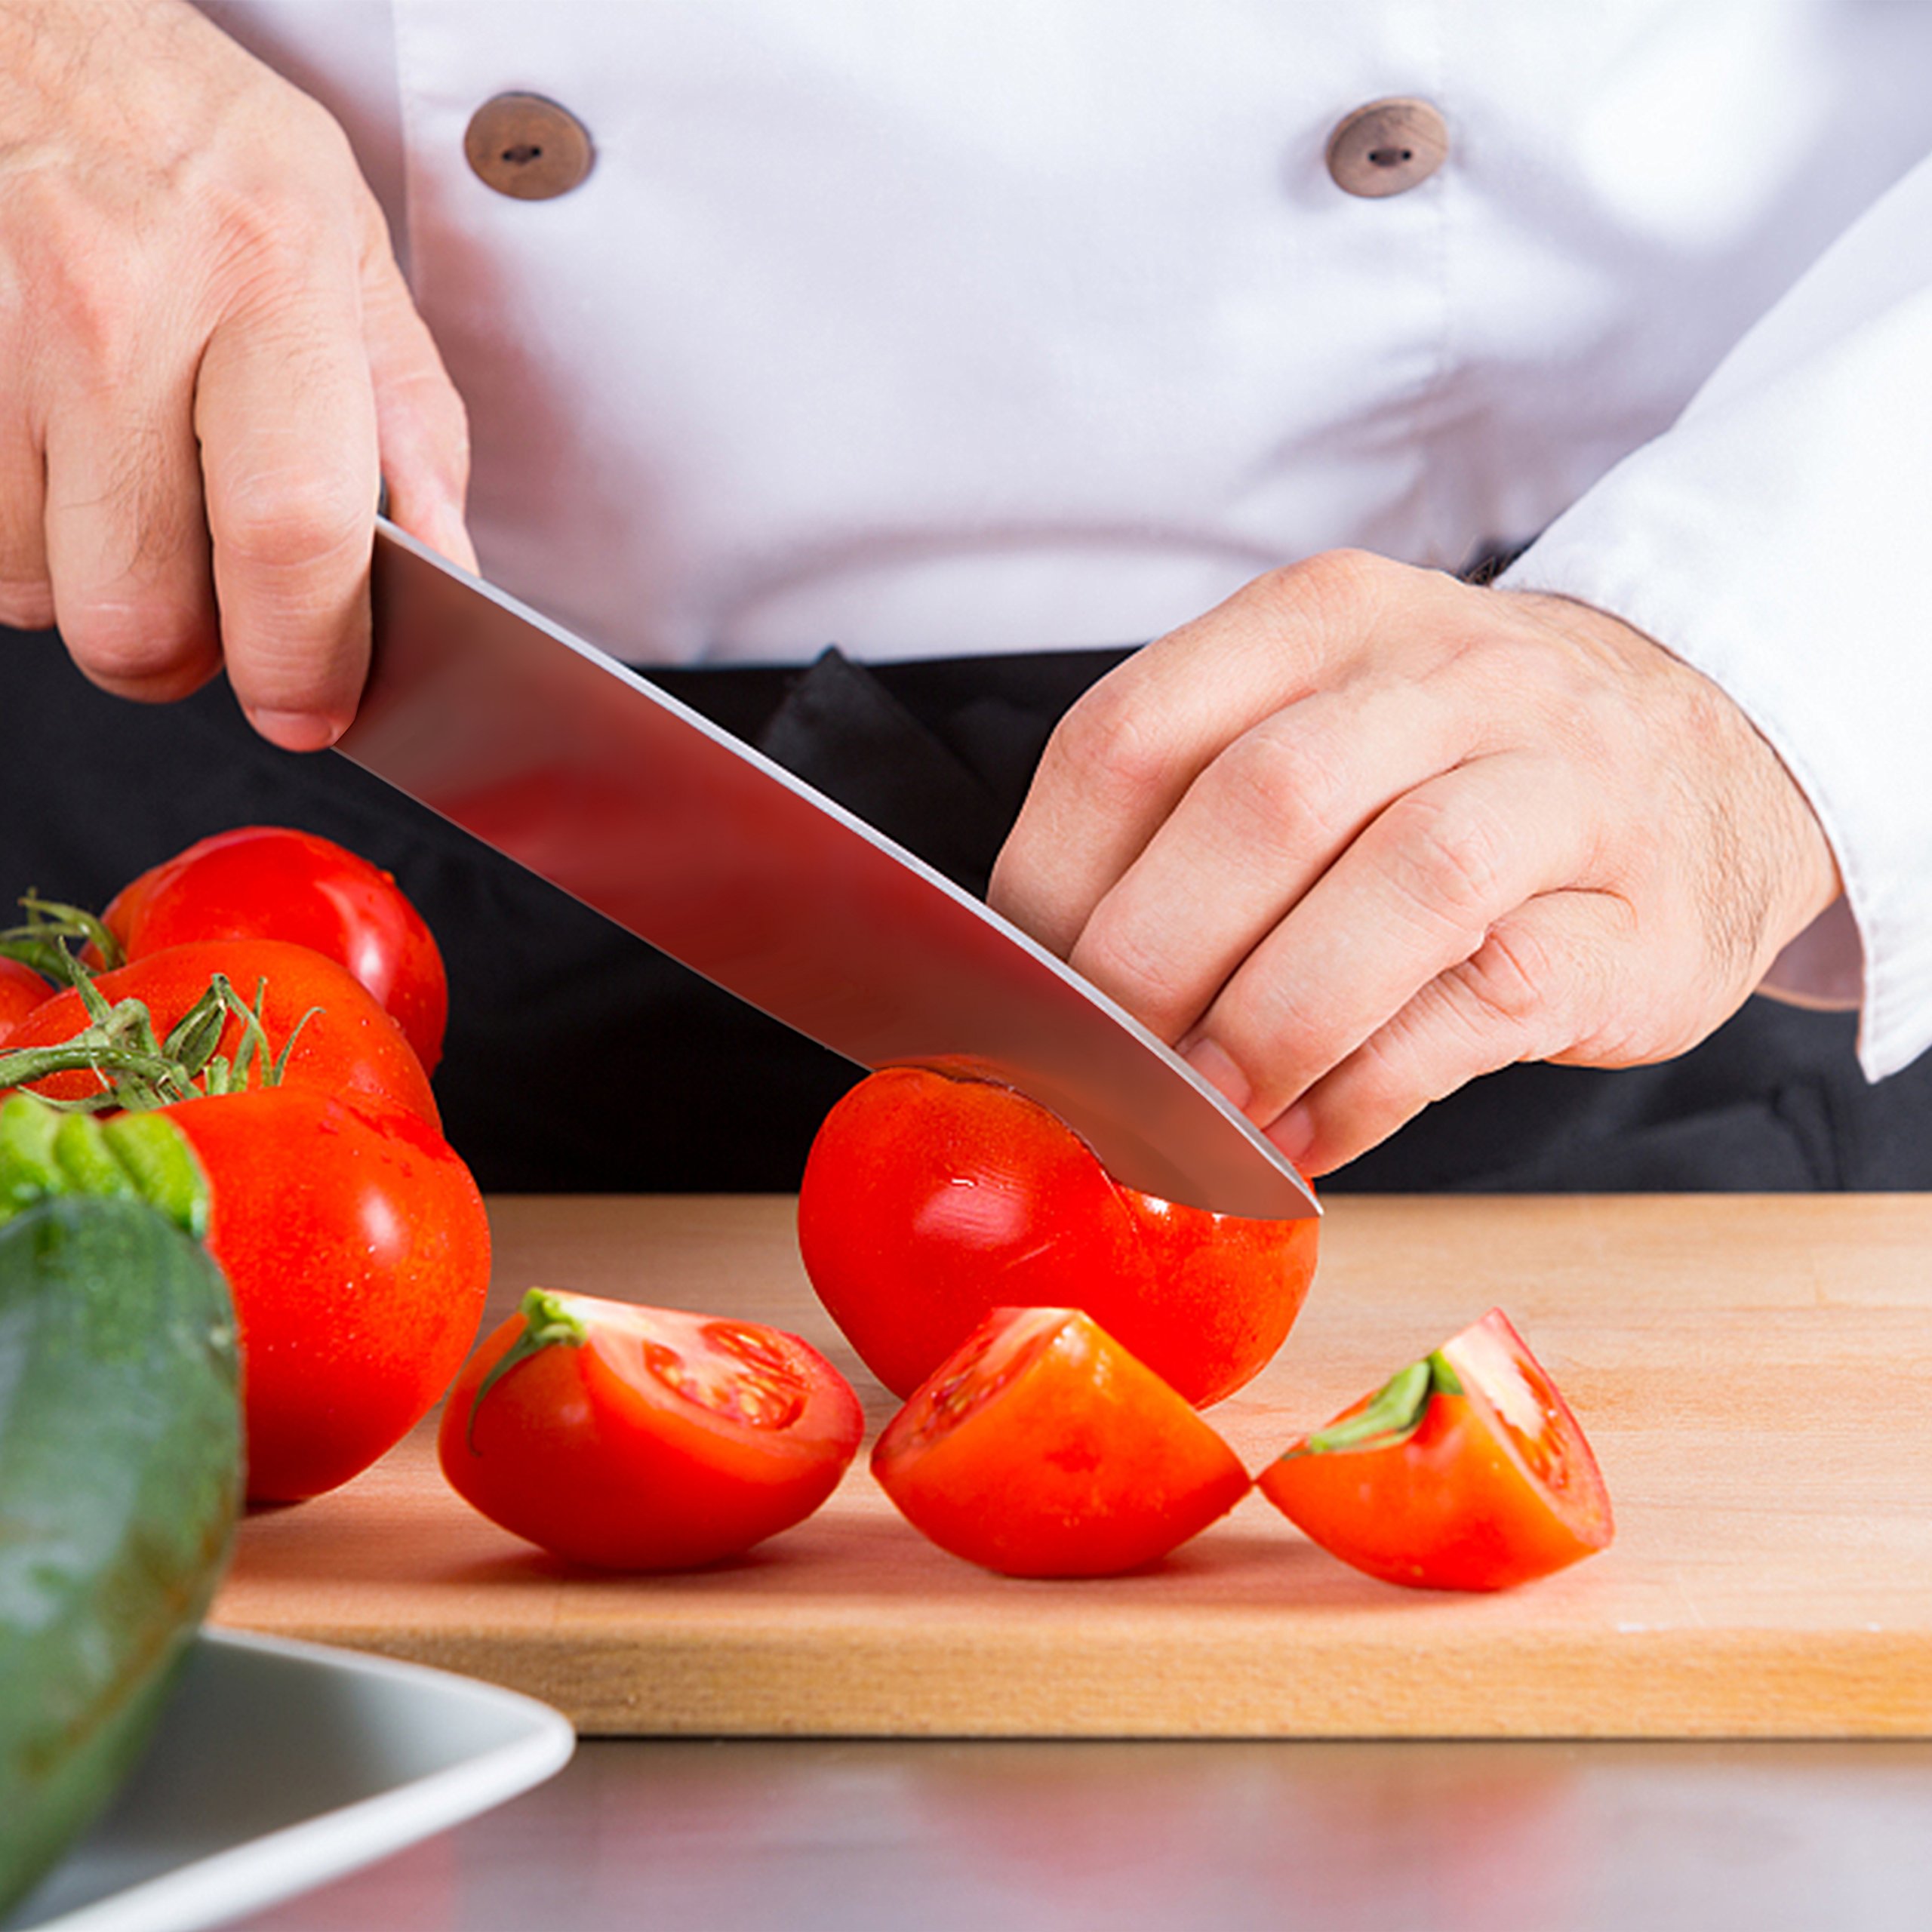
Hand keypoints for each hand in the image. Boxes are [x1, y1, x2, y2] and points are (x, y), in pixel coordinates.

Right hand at [0, 0, 471, 748]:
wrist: (29, 30)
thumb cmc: (203, 149)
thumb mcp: (350, 254)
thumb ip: (409, 428)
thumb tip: (446, 580)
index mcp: (266, 277)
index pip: (290, 533)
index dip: (305, 659)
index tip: (315, 708)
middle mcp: (116, 305)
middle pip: (140, 610)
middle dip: (189, 654)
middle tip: (218, 609)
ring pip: (38, 593)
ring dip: (96, 587)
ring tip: (133, 495)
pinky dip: (24, 542)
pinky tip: (63, 465)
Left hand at [989, 550, 1841, 1176]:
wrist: (1714, 754)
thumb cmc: (1463, 769)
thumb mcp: (1325, 730)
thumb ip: (1194, 824)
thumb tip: (1047, 997)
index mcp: (1322, 619)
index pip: (1133, 736)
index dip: (1050, 885)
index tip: (1020, 996)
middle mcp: (1448, 673)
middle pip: (1260, 805)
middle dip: (1152, 965)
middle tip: (1100, 1076)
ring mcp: (1564, 782)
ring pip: (1399, 886)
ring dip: (1269, 1025)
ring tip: (1200, 1121)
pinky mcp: (1640, 915)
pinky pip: (1487, 1000)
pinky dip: (1368, 1087)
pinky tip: (1302, 1138)